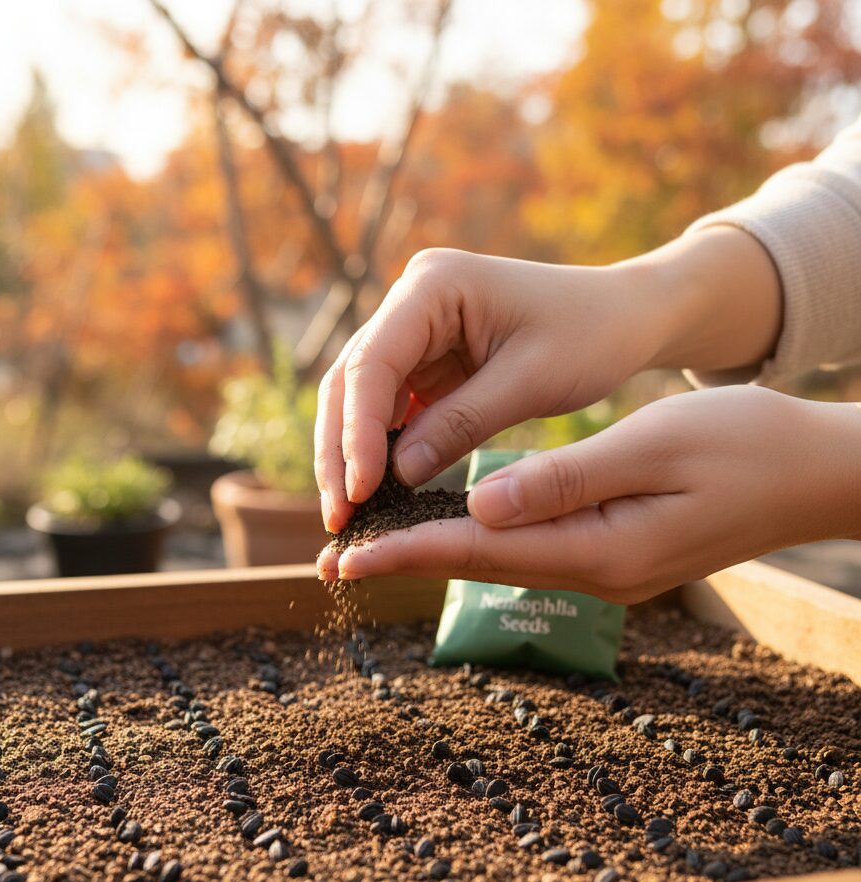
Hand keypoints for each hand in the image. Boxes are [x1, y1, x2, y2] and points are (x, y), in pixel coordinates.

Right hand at [315, 230, 781, 533]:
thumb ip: (460, 424)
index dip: (358, 431)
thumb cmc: (589, 335)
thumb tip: (396, 476)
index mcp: (433, 286)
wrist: (623, 317)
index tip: (360, 490)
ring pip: (359, 399)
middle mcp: (411, 301)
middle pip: (351, 381)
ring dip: (351, 456)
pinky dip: (380, 451)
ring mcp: (414, 330)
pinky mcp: (425, 361)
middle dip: (340, 451)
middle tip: (337, 516)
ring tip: (347, 515)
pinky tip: (376, 495)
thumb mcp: (530, 382)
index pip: (373, 363)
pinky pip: (389, 409)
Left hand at [317, 387, 860, 602]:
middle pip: (478, 564)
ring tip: (370, 546)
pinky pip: (527, 546)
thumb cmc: (746, 447)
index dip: (407, 550)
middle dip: (404, 559)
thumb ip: (565, 479)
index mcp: (598, 548)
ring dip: (433, 549)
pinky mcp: (610, 549)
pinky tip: (449, 523)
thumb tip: (480, 502)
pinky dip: (478, 534)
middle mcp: (592, 570)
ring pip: (499, 557)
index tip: (345, 556)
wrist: (813, 474)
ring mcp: (603, 566)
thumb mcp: (655, 447)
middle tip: (333, 562)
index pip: (481, 550)